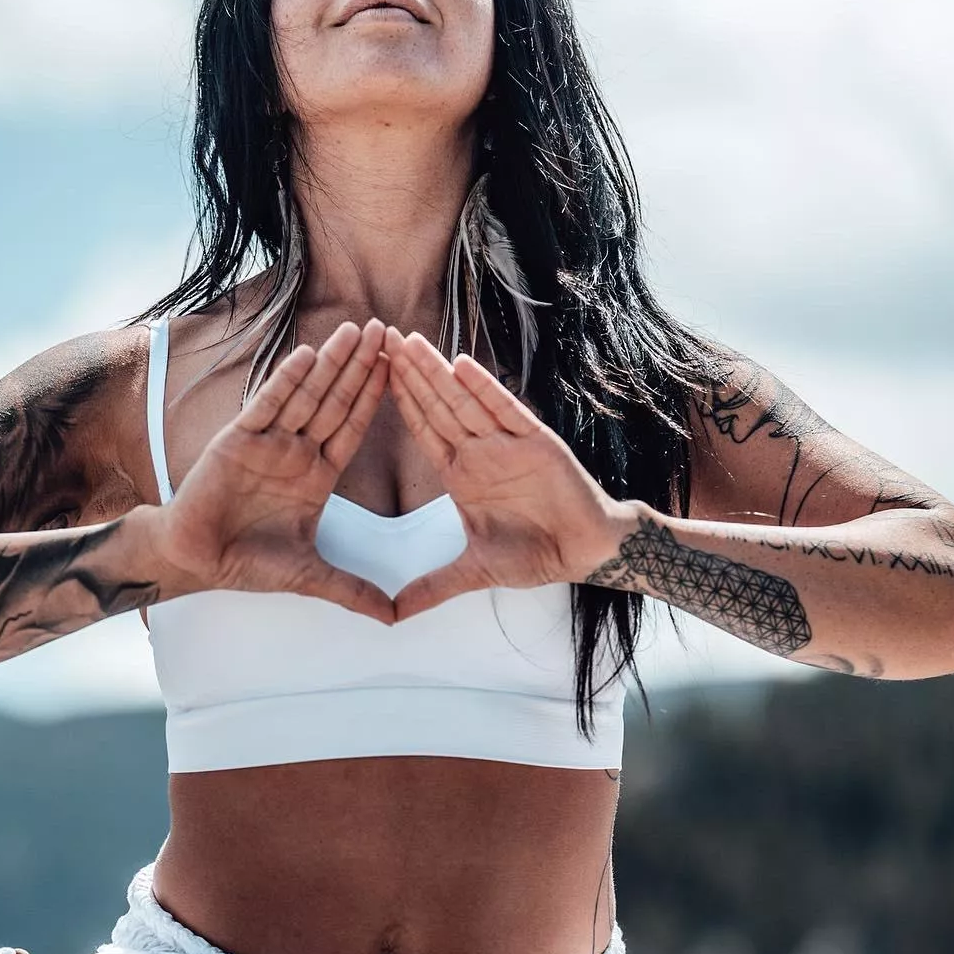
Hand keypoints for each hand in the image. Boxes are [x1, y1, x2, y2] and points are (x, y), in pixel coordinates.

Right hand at [143, 319, 394, 623]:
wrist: (197, 560)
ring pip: (306, 395)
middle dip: (360, 367)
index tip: (401, 369)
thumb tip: (394, 618)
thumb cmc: (248, 563)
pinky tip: (308, 356)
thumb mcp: (311, 577)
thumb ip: (353, 591)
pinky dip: (287, 381)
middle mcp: (296, 452)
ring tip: (355, 330)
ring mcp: (267, 442)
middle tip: (385, 330)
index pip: (353, 429)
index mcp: (317, 476)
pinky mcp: (237, 440)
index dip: (376, 398)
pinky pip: (268, 405)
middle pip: (335, 401)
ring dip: (330, 363)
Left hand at [383, 329, 633, 619]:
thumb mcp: (473, 572)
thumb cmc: (534, 554)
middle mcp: (480, 452)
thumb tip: (394, 615)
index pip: (423, 430)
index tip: (370, 373)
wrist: (584, 551)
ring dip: (437, 372)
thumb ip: (433, 587)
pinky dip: (485, 389)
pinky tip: (461, 365)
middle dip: (409, 373)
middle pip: (437, 405)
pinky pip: (506, 410)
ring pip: (464, 401)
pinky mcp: (536, 442)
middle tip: (378, 338)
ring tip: (409, 342)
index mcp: (461, 474)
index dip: (399, 402)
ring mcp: (507, 443)